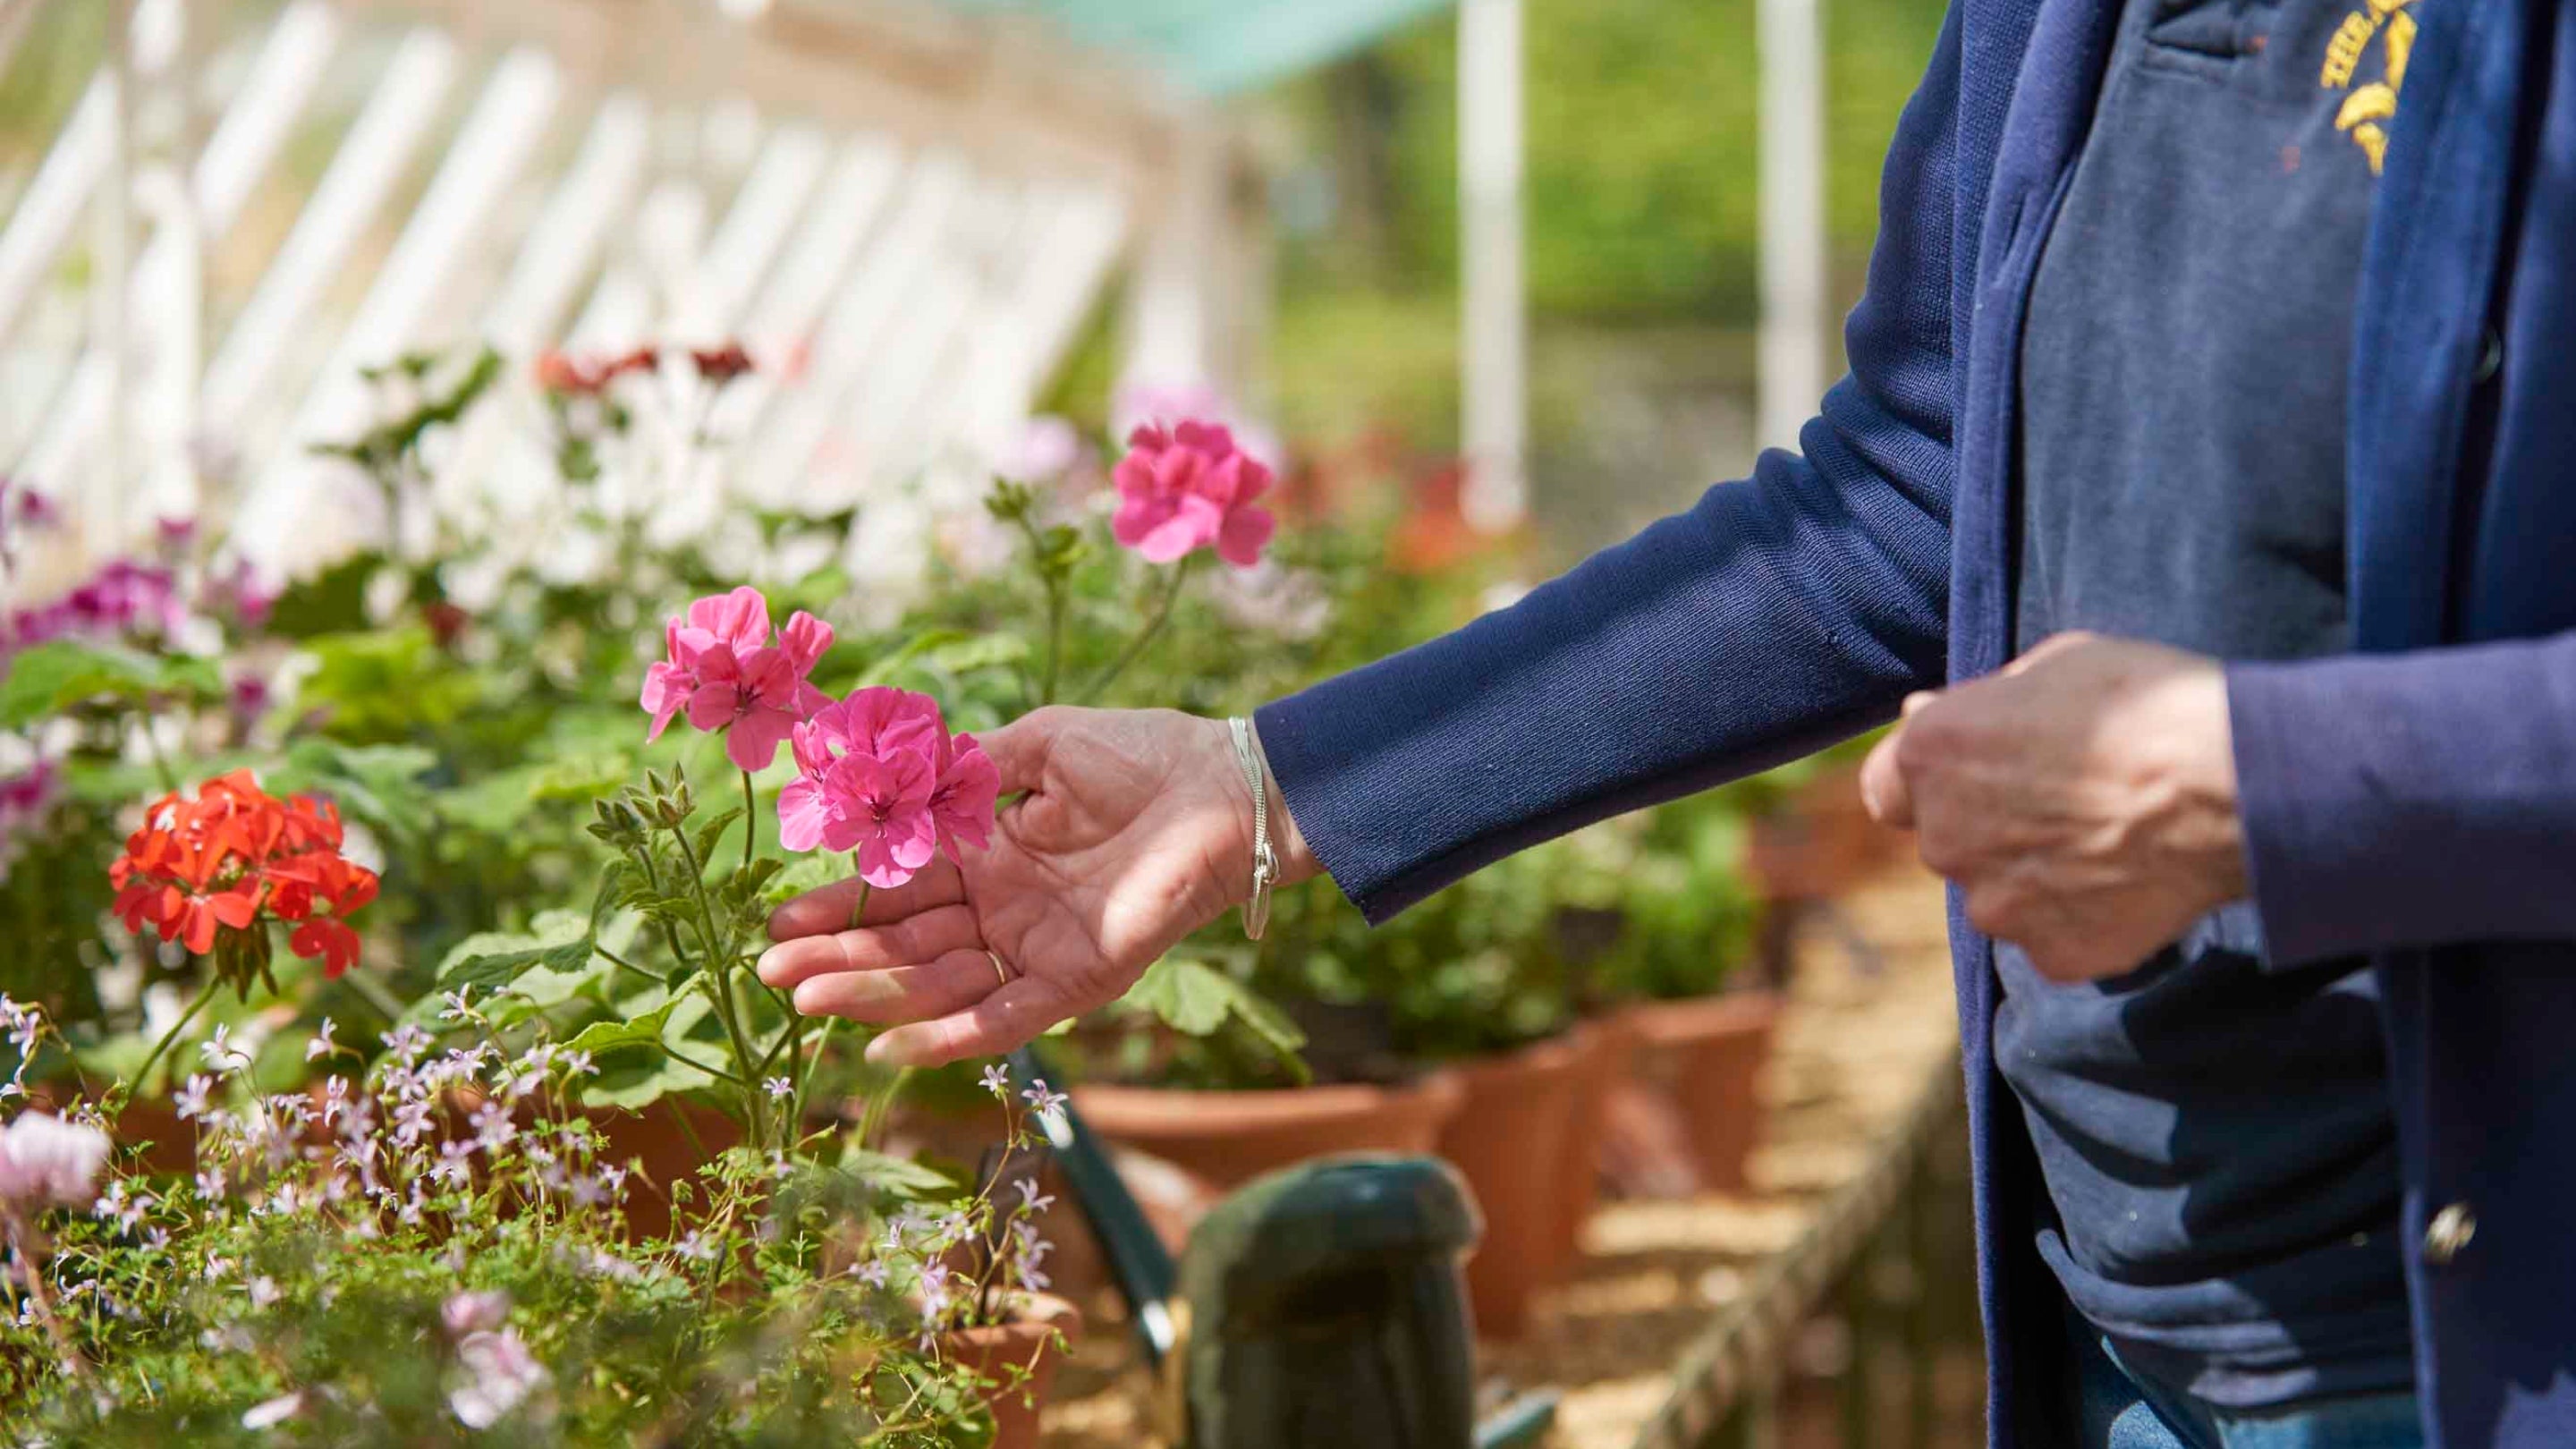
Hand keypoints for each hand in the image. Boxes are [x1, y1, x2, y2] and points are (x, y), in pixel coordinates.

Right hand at [755, 707, 1317, 1066]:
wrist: (1224, 786)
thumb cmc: (1141, 754)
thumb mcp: (1036, 745)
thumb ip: (964, 770)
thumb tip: (885, 782)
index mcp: (986, 854)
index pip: (896, 888)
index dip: (840, 906)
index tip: (780, 918)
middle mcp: (1002, 908)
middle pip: (904, 943)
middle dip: (836, 958)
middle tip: (770, 972)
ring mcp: (1036, 948)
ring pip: (938, 983)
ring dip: (871, 994)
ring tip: (804, 1000)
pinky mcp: (1076, 979)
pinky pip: (1002, 1018)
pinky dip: (946, 1037)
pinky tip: (887, 1047)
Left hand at [1857, 633, 2250, 980]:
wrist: (2237, 785)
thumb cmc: (2149, 704)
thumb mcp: (2058, 665)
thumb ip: (1983, 702)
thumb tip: (1926, 713)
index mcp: (1933, 754)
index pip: (1888, 787)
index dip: (1932, 781)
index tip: (1973, 772)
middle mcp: (1946, 839)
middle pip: (1952, 841)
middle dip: (1994, 825)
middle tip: (2072, 800)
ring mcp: (1998, 906)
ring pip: (2001, 896)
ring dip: (2038, 876)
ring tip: (2115, 840)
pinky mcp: (2054, 953)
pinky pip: (2055, 938)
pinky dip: (2084, 918)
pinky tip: (2134, 882)